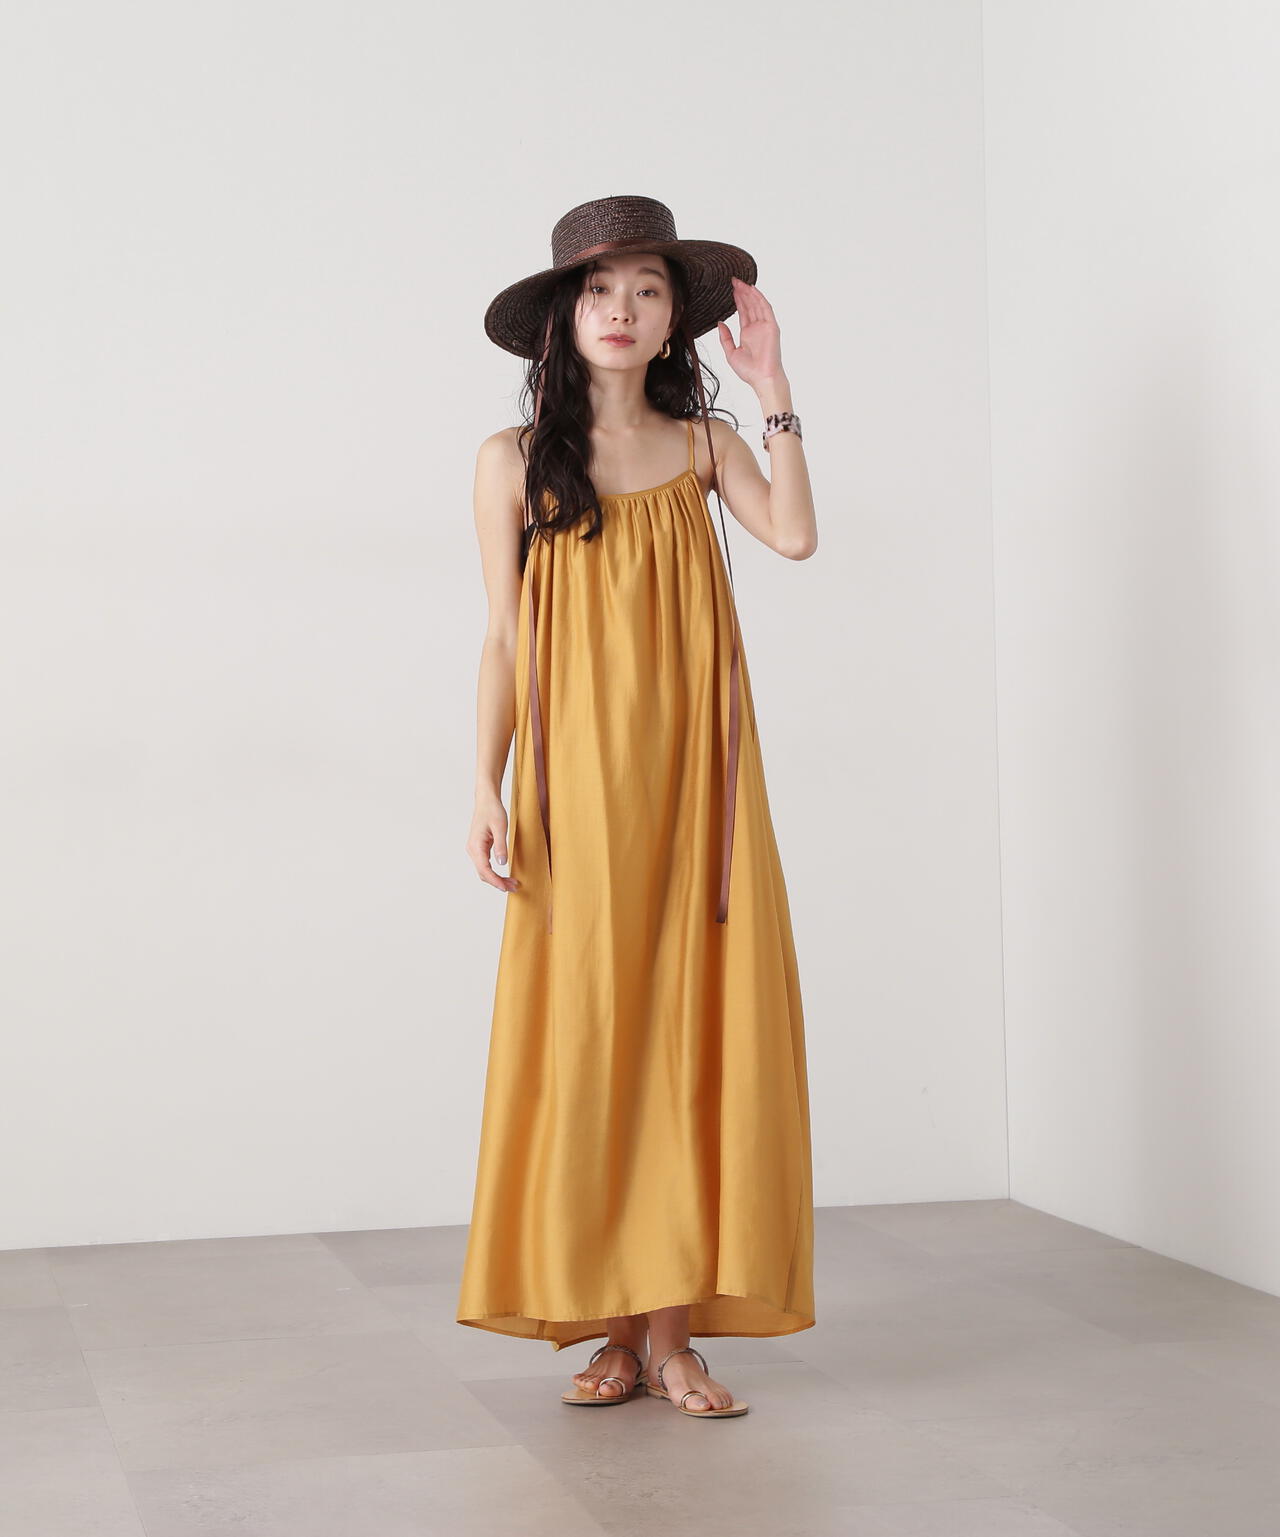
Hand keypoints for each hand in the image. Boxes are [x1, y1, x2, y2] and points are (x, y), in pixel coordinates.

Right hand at [467, 793, 519, 893]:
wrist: (486, 800)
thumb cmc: (493, 810)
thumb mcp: (500, 827)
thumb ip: (500, 846)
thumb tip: (501, 863)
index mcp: (476, 845)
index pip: (484, 869)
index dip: (495, 881)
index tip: (506, 888)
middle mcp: (472, 849)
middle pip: (483, 873)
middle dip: (498, 882)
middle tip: (514, 887)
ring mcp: (474, 849)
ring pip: (483, 870)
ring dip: (496, 878)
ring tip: (511, 883)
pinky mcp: (479, 848)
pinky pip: (485, 865)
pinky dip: (494, 872)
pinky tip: (504, 874)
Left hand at [716, 275, 784, 389]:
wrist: (762, 379)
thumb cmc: (749, 371)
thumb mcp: (731, 353)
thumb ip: (725, 338)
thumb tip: (720, 323)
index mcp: (748, 334)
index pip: (743, 312)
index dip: (737, 300)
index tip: (730, 290)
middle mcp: (757, 328)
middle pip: (749, 305)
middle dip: (742, 293)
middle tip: (734, 280)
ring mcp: (765, 326)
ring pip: (756, 304)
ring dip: (749, 293)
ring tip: (740, 282)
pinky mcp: (771, 326)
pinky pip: (766, 309)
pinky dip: (759, 298)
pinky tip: (752, 289)